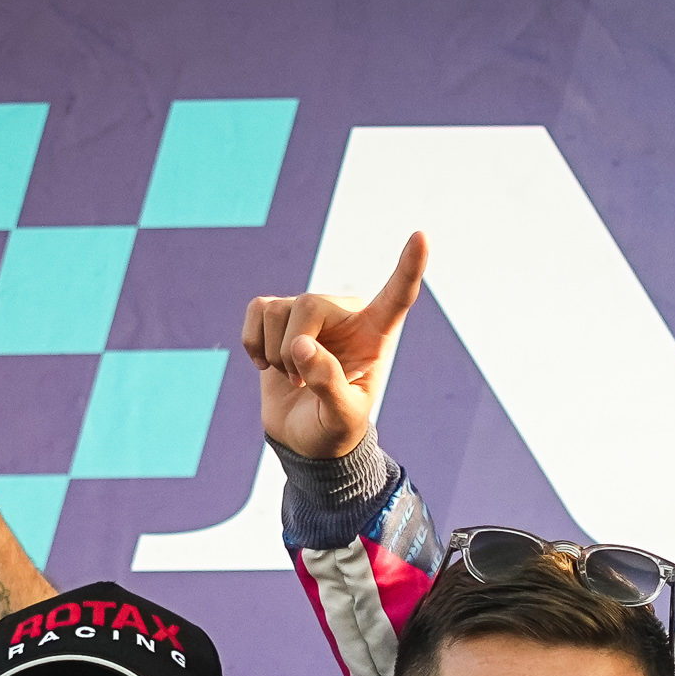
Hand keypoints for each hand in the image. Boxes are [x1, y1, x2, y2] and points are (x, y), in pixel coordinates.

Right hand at [239, 232, 427, 463]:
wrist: (303, 438)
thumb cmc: (333, 429)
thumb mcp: (341, 418)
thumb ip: (328, 384)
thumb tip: (300, 346)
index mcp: (374, 336)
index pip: (396, 298)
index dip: (409, 268)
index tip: (421, 237)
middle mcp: (343, 314)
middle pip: (308, 305)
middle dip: (293, 350)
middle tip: (301, 383)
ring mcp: (309, 312)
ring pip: (277, 310)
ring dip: (275, 355)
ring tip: (292, 378)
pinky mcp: (278, 314)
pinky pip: (256, 310)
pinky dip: (252, 343)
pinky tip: (268, 364)